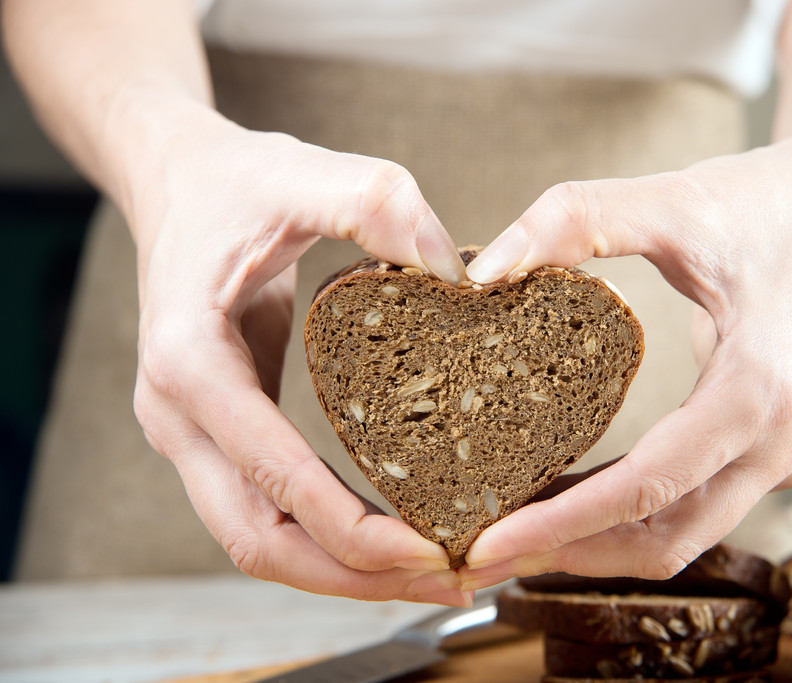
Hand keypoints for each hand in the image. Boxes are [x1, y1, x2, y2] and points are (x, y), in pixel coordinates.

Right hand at [127, 106, 471, 603]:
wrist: (179, 183)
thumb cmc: (238, 182)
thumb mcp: (304, 172)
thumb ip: (375, 203)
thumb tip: (456, 272)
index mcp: (189, 361)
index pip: (272, 477)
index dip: (353, 529)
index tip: (433, 548)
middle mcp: (177, 415)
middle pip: (260, 540)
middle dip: (355, 576)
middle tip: (450, 580)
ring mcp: (190, 433)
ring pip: (261, 540)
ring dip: (344, 572)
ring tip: (436, 575)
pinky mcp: (218, 435)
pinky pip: (270, 509)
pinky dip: (330, 537)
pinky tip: (395, 536)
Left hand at [458, 125, 791, 585]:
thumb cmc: (757, 202)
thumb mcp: (667, 199)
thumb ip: (575, 219)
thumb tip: (482, 272)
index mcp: (761, 388)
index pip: (650, 485)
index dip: (562, 523)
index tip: (488, 545)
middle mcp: (785, 441)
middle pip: (666, 535)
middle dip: (570, 552)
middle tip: (483, 556)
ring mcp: (790, 456)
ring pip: (684, 533)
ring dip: (599, 542)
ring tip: (513, 534)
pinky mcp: (779, 455)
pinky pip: (697, 505)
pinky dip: (632, 514)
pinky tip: (568, 500)